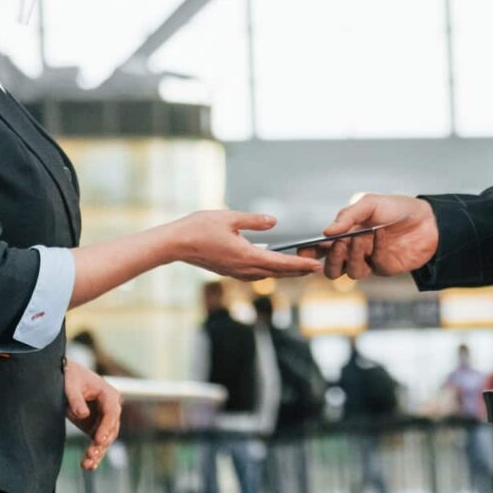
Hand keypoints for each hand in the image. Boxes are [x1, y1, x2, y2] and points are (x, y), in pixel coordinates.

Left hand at [64, 361, 120, 470]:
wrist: (67, 377)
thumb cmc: (70, 377)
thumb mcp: (70, 385)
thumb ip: (76, 399)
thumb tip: (83, 414)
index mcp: (108, 394)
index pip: (112, 412)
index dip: (106, 427)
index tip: (98, 440)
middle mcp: (111, 407)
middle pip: (111, 429)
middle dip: (101, 443)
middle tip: (91, 455)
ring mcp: (104, 418)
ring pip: (106, 439)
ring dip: (97, 452)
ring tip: (87, 464)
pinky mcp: (95, 426)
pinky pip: (98, 442)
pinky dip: (94, 454)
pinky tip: (89, 466)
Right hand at [170, 210, 320, 279]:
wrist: (175, 244)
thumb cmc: (199, 227)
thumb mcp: (229, 217)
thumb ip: (254, 220)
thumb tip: (274, 222)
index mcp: (246, 256)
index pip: (281, 263)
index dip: (301, 264)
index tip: (317, 265)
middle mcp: (244, 269)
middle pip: (278, 272)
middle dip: (299, 271)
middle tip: (318, 267)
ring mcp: (236, 272)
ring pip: (268, 274)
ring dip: (285, 272)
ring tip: (301, 267)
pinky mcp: (230, 271)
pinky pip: (256, 273)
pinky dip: (271, 270)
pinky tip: (274, 264)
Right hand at [300, 194, 436, 279]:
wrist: (428, 219)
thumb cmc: (397, 209)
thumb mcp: (370, 204)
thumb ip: (347, 216)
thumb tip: (326, 232)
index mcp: (345, 235)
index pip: (322, 249)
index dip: (310, 253)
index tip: (302, 252)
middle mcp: (354, 251)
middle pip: (332, 269)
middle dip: (330, 259)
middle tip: (336, 245)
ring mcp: (370, 261)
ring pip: (350, 272)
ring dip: (351, 256)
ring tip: (358, 239)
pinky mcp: (385, 268)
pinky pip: (374, 264)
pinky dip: (375, 248)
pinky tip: (380, 234)